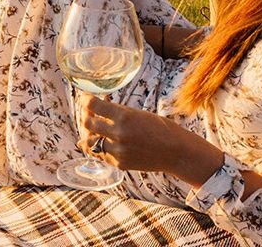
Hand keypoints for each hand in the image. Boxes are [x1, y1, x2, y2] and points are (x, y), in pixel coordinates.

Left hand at [76, 94, 223, 188]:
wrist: (176, 152)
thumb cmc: (161, 129)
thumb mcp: (139, 114)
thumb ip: (118, 112)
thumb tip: (99, 106)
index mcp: (124, 116)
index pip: (93, 106)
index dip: (86, 100)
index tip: (85, 98)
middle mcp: (118, 134)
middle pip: (88, 123)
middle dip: (86, 116)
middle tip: (88, 113)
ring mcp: (118, 151)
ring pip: (90, 141)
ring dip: (88, 134)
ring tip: (92, 129)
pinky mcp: (119, 164)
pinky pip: (100, 154)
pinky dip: (96, 147)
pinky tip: (95, 143)